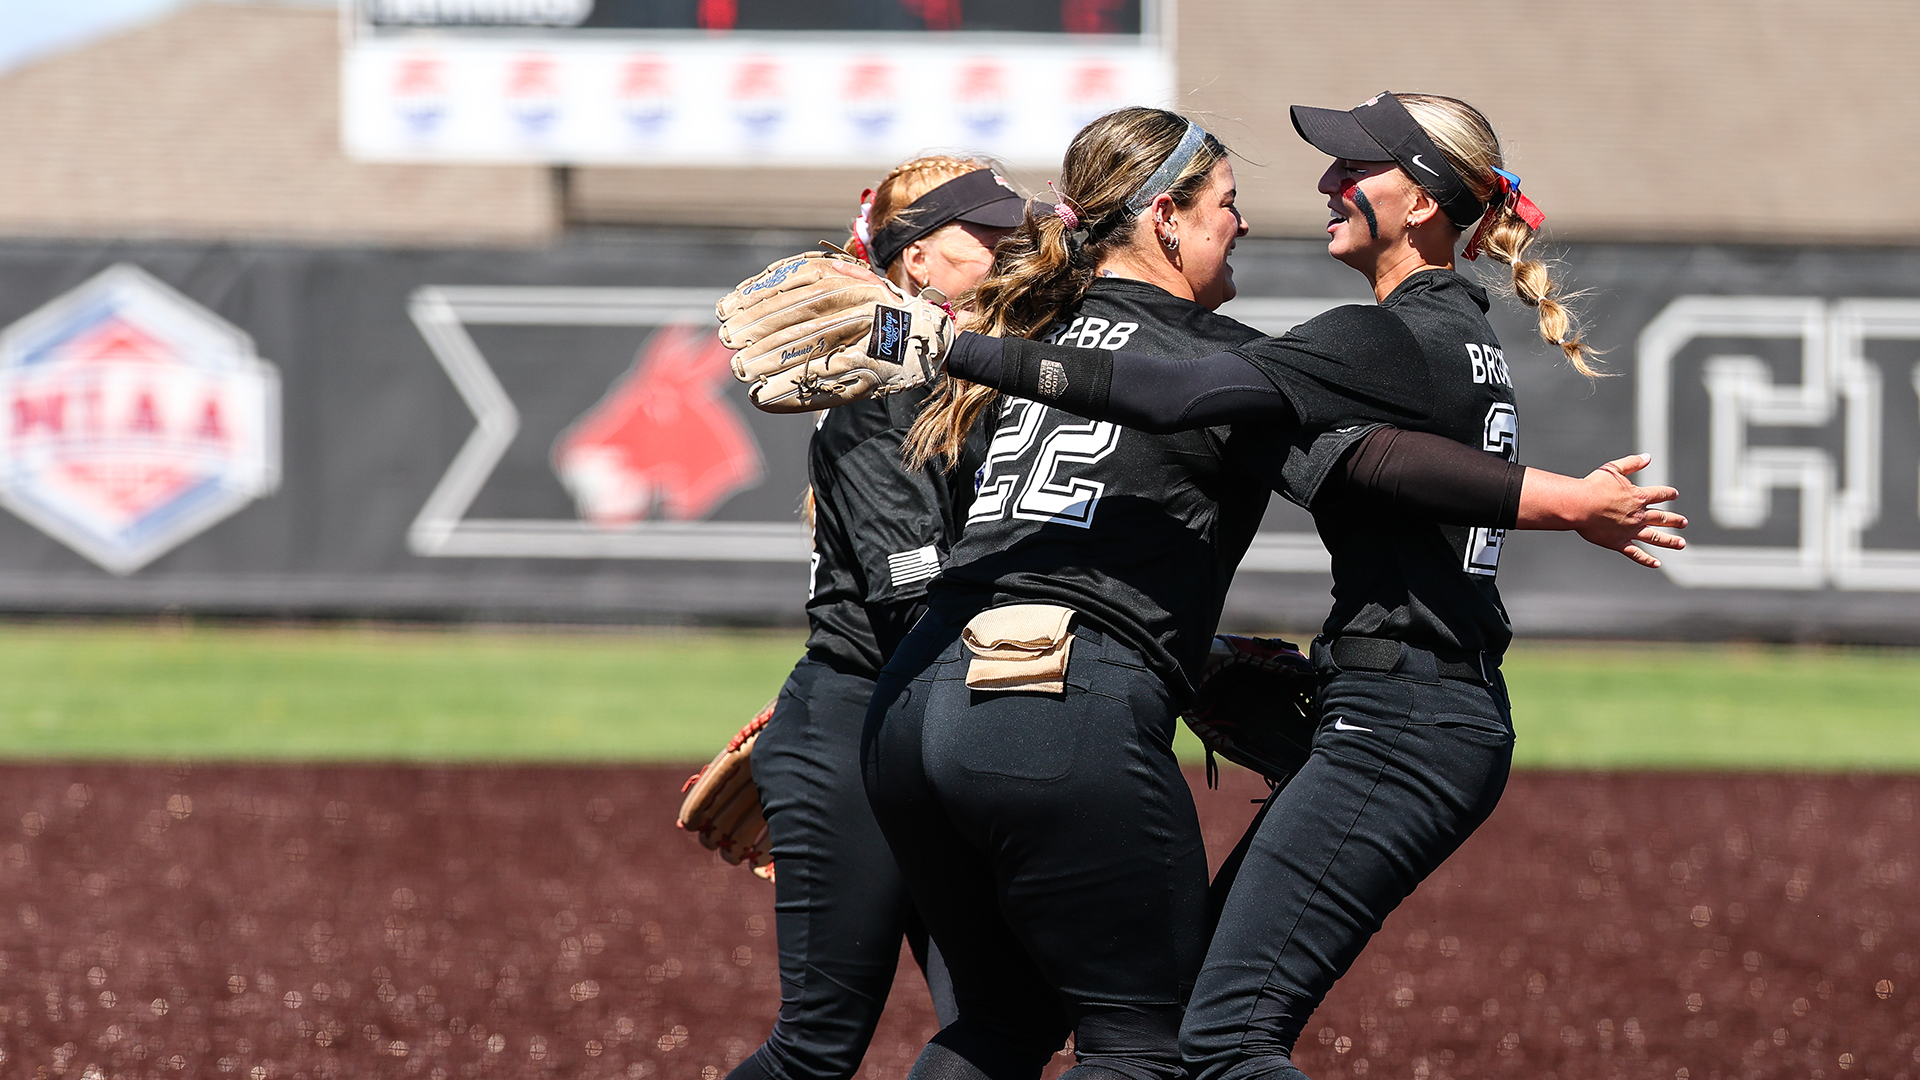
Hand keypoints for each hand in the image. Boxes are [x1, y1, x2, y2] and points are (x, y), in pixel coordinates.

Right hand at [1566, 454, 1686, 568]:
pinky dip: (1646, 559)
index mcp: (1638, 497)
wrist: (1579, 505)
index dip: (1668, 493)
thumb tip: (1648, 457)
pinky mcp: (1619, 542)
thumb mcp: (1613, 469)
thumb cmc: (1593, 486)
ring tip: (1681, 544)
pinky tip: (1656, 563)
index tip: (1674, 494)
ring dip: (1669, 541)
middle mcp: (1638, 515)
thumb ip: (1632, 463)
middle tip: (1684, 522)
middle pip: (1662, 518)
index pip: (1659, 494)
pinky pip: (1636, 553)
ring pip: (1655, 537)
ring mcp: (1630, 530)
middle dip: (1674, 520)